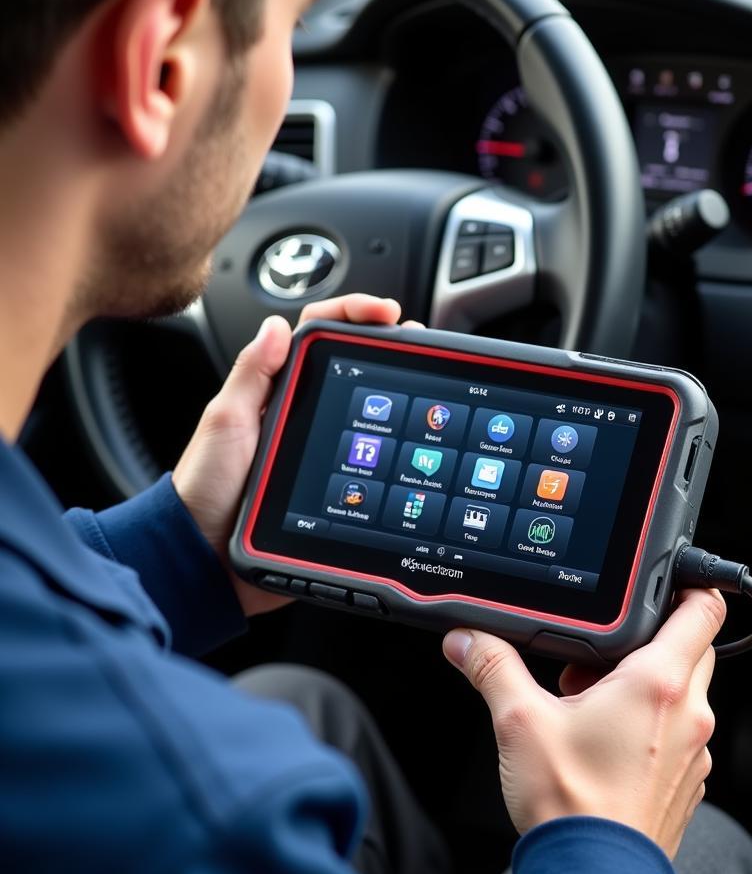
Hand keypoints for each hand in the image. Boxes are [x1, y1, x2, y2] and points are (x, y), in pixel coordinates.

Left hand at [173, 295, 422, 615]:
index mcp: (276, 390)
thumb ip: (251, 374)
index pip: (317, 335)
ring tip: (424, 381)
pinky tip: (409, 442)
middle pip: (352, 365)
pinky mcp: (333, 485)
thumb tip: (277, 327)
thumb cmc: (205, 490)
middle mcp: (301, 413)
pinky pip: (368, 458)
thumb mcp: (225, 424)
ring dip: (397, 390)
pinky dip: (392, 445)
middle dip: (388, 346)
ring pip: (367, 410)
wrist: (209, 558)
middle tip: (417, 343)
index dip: (352, 315)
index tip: (384, 314)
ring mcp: (321, 448)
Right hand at [442, 589, 724, 858]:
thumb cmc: (570, 807)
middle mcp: (689, 713)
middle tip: (599, 657)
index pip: (703, 609)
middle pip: (690, 648)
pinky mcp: (687, 782)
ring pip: (683, 693)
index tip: (667, 579)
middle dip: (648, 640)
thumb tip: (468, 640)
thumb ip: (493, 668)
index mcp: (658, 683)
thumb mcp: (520, 722)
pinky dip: (651, 726)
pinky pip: (679, 735)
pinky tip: (606, 744)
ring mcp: (694, 752)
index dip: (689, 584)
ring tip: (591, 703)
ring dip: (646, 686)